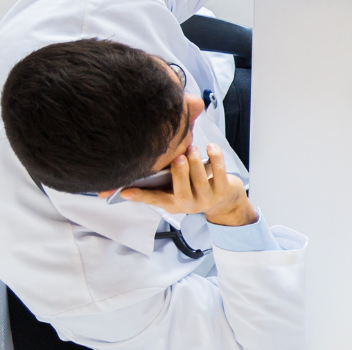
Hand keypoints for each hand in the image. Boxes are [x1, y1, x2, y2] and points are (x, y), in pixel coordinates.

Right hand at [99, 144, 256, 225]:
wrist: (226, 203)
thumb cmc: (195, 190)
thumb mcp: (176, 189)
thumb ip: (160, 178)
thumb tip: (141, 160)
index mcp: (173, 203)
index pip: (154, 200)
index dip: (139, 196)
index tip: (124, 192)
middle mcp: (189, 204)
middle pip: (181, 191)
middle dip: (179, 173)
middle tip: (176, 157)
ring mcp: (208, 199)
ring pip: (200, 180)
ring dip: (196, 162)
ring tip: (191, 148)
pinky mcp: (224, 191)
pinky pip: (220, 173)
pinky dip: (216, 158)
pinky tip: (211, 147)